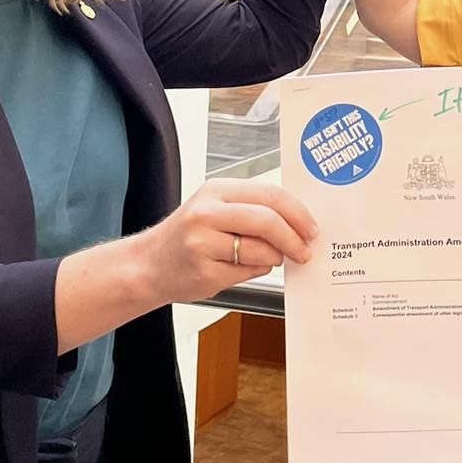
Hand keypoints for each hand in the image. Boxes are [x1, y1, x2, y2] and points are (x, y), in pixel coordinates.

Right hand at [137, 178, 317, 303]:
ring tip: (267, 259)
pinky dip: (254, 272)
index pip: (270, 195)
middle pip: (268, 220)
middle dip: (294, 238)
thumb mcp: (216, 210)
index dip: (298, 213)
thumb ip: (252, 211)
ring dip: (274, 258)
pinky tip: (239, 268)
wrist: (149, 265)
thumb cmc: (188, 237)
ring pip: (261, 250)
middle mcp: (207, 212)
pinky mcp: (203, 270)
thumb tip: (298, 223)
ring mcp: (203, 242)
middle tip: (305, 251)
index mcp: (216, 190)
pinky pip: (247, 272)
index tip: (312, 228)